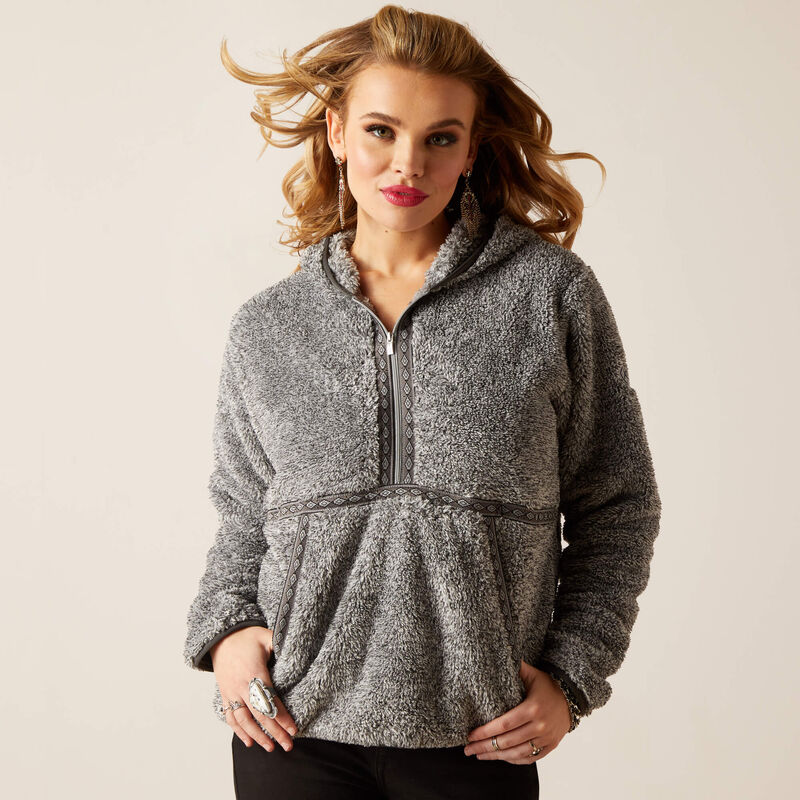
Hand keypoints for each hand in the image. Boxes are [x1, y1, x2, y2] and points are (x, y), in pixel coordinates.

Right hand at [210, 626, 296, 752]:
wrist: (221, 637)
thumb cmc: (247, 636)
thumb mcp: (267, 635)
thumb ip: (281, 645)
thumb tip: (299, 652)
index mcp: (254, 672)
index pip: (270, 699)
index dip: (282, 716)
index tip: (294, 729)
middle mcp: (241, 685)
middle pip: (259, 714)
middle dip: (274, 732)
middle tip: (288, 745)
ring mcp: (231, 692)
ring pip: (243, 720)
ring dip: (256, 736)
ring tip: (270, 748)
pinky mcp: (225, 695)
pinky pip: (230, 717)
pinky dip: (238, 731)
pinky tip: (248, 742)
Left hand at [462, 660, 571, 763]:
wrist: (572, 697)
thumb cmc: (547, 684)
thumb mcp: (532, 674)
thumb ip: (515, 669)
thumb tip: (494, 656)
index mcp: (532, 708)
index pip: (504, 724)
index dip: (485, 732)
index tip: (470, 735)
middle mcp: (540, 726)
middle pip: (507, 741)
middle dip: (485, 746)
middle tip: (468, 749)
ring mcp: (546, 738)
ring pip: (517, 753)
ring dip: (496, 756)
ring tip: (479, 755)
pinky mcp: (550, 746)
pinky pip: (529, 758)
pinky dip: (513, 760)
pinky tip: (500, 757)